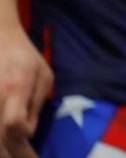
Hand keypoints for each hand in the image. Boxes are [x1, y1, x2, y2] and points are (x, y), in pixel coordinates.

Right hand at [0, 20, 52, 157]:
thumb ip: (36, 105)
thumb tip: (27, 134)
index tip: (31, 153)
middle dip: (13, 155)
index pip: (15, 126)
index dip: (22, 145)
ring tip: (16, 153)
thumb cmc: (24, 56)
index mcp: (15, 89)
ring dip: (3, 149)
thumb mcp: (42, 75)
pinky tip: (5, 144)